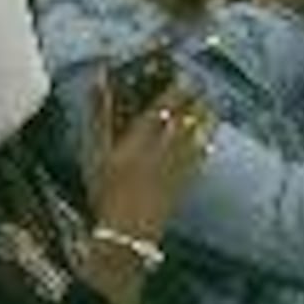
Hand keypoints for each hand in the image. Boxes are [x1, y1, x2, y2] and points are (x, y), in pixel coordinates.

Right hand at [87, 74, 212, 247]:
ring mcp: (181, 163)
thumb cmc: (105, 188)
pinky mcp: (189, 178)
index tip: (182, 74)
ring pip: (202, 131)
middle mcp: (167, 146)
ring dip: (206, 115)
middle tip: (198, 86)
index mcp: (143, 137)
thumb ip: (99, 113)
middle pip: (189, 115)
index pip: (166, 104)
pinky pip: (204, 152)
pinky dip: (206, 139)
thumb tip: (99, 78)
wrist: (127, 229)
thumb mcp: (95, 151)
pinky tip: (207, 134)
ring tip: (207, 104)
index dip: (177, 87)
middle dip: (196, 98)